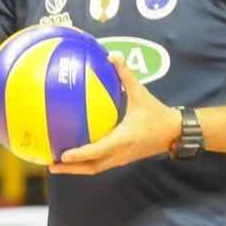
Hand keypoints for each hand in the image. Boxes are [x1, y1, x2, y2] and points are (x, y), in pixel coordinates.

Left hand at [48, 52, 182, 175]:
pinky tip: (76, 153)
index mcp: (123, 139)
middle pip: (91, 168)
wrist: (174, 132)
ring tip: (57, 163)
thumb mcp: (141, 93)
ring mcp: (121, 159)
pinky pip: (101, 164)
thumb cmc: (157, 113)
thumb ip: (126, 75)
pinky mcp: (123, 158)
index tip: (63, 154)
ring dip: (76, 169)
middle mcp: (120, 153)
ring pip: (95, 169)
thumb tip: (113, 56)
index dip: (79, 154)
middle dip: (70, 168)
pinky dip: (86, 162)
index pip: (97, 151)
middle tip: (50, 163)